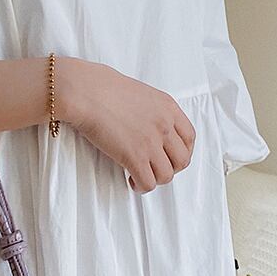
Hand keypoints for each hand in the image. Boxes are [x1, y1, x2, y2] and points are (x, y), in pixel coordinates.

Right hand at [58, 58, 195, 193]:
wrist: (86, 92)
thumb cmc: (103, 89)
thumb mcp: (140, 94)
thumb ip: (151, 111)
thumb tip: (147, 128)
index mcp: (168, 108)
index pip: (189, 137)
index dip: (182, 152)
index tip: (171, 158)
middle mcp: (164, 125)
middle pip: (182, 160)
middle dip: (170, 169)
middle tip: (155, 169)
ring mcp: (151, 142)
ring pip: (167, 175)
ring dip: (155, 180)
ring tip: (140, 176)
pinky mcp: (135, 157)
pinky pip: (148, 183)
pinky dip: (141, 187)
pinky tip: (131, 180)